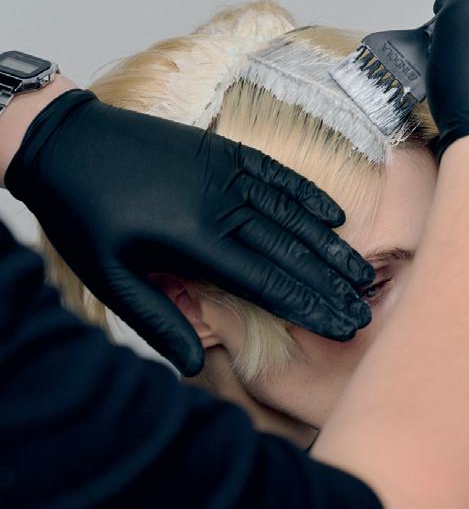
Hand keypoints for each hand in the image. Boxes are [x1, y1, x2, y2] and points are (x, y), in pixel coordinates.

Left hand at [4, 91, 373, 374]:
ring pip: (292, 214)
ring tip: (359, 272)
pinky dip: (307, 195)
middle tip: (364, 308)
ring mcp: (227, 173)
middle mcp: (222, 205)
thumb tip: (192, 366)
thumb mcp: (108, 277)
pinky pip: (277, 175)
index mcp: (195, 242)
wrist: (65, 143)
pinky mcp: (224, 151)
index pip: (267, 282)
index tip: (342, 325)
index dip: (309, 306)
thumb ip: (156, 320)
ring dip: (329, 245)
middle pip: (290, 251)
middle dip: (330, 284)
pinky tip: (333, 214)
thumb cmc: (82, 214)